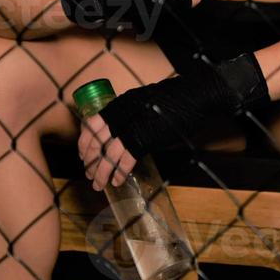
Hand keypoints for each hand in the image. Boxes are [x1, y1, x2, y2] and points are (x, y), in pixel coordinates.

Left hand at [87, 52, 271, 171]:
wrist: (196, 95)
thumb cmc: (175, 98)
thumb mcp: (146, 101)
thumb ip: (132, 114)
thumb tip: (122, 131)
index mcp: (121, 104)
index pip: (92, 124)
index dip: (85, 142)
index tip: (83, 154)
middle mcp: (122, 115)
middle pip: (97, 141)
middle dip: (91, 160)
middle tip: (89, 174)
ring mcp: (132, 126)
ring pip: (108, 154)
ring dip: (101, 172)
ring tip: (98, 184)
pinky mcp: (145, 138)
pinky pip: (126, 160)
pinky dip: (120, 172)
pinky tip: (117, 181)